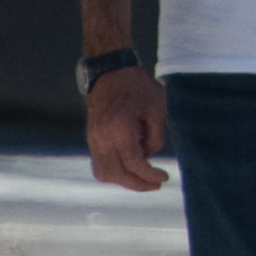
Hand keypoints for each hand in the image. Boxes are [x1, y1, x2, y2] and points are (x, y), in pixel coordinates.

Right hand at [86, 67, 169, 191]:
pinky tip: (130, 169)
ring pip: (104, 173)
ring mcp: (92, 139)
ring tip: (144, 177)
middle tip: (156, 183)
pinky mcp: (91, 139)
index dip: (150, 175)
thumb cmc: (136, 87)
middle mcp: (101, 136)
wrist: (110, 72)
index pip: (133, 163)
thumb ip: (155, 137)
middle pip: (116, 174)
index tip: (164, 177)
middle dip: (138, 184)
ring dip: (124, 180)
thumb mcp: (156, 109)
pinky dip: (114, 172)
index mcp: (119, 127)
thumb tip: (149, 158)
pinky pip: (99, 165)